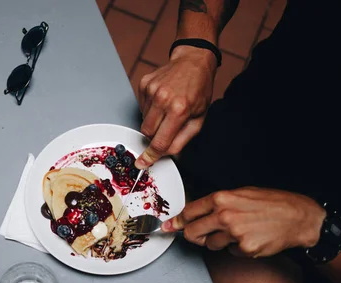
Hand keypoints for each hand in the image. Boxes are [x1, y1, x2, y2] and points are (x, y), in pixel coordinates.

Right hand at [135, 45, 216, 168]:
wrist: (193, 61)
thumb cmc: (199, 90)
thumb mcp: (199, 118)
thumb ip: (182, 140)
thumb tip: (167, 155)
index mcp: (179, 110)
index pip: (160, 141)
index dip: (151, 156)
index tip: (142, 163)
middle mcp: (163, 99)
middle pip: (147, 132)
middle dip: (154, 136)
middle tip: (166, 128)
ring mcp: (152, 90)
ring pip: (143, 120)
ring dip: (153, 122)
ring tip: (166, 110)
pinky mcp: (144, 85)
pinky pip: (141, 107)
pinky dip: (150, 109)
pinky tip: (161, 100)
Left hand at [161, 187, 326, 257]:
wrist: (299, 218)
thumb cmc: (273, 203)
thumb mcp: (243, 193)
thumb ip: (219, 202)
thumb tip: (197, 211)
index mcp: (222, 198)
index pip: (189, 211)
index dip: (178, 221)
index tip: (170, 226)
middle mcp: (225, 215)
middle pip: (192, 233)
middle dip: (193, 236)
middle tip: (201, 235)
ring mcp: (234, 233)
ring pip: (211, 245)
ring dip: (218, 242)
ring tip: (237, 232)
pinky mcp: (245, 248)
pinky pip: (230, 252)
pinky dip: (236, 248)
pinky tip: (249, 238)